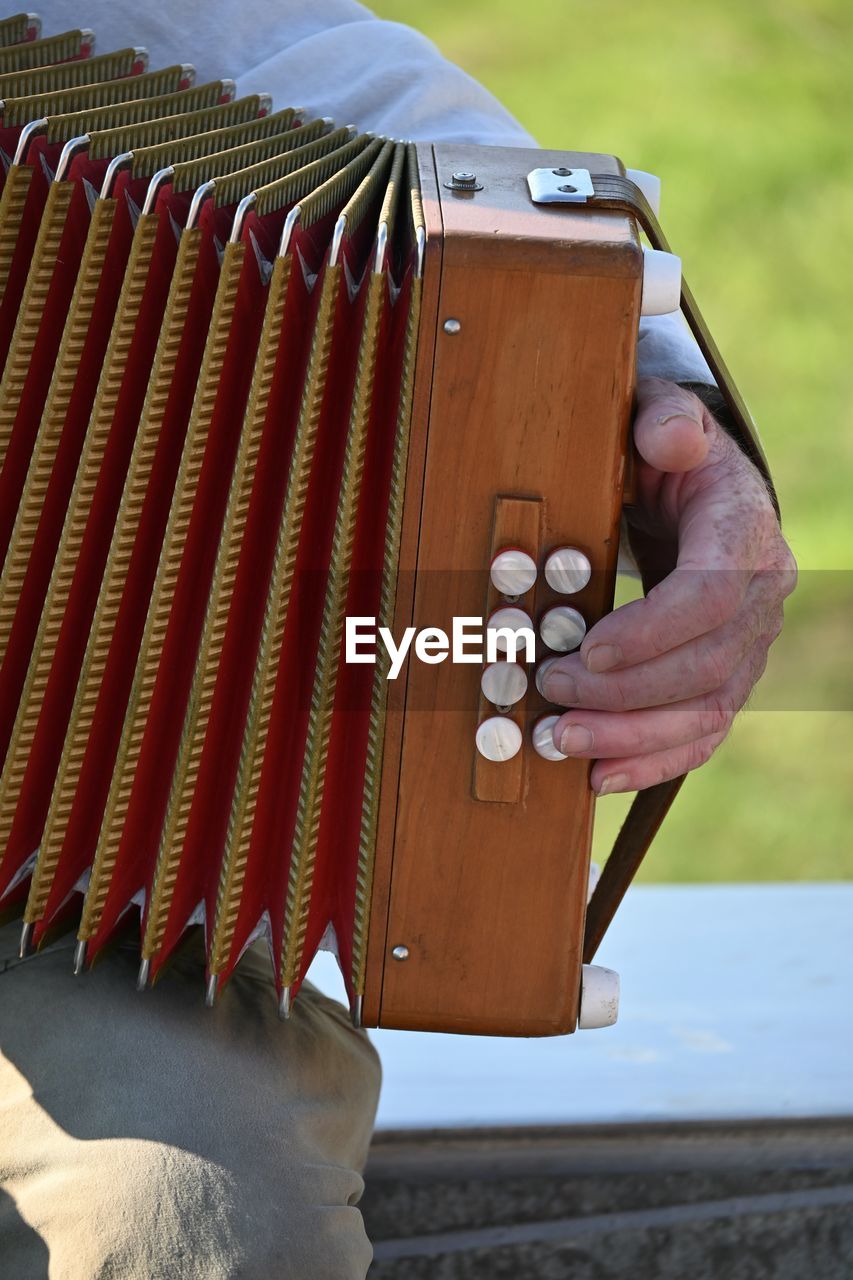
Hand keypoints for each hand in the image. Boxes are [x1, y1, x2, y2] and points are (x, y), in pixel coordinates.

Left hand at [541, 377, 796, 793]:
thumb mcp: (661, 418)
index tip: (587, 650)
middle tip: (551, 692)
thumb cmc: (663, 456)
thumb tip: (669, 441)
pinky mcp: (725, 679)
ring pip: (704, 711)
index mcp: (743, 532)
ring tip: (563, 743)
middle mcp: (759, 596)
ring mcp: (748, 645)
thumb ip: (665, 421)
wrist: (694, 491)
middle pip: (704, 665)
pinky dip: (653, 761)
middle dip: (624, 692)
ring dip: (632, 737)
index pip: (709, 596)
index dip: (650, 632)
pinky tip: (600, 776)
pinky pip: (701, 734)